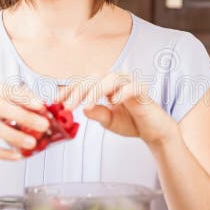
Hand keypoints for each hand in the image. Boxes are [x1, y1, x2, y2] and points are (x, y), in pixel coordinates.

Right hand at [0, 79, 49, 159]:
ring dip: (14, 136)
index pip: (7, 90)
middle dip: (24, 117)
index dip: (25, 98)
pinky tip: (17, 156)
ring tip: (32, 143)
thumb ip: (14, 99)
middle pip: (1, 107)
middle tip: (44, 125)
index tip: (42, 106)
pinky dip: (2, 152)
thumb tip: (42, 107)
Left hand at [59, 72, 178, 146]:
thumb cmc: (130, 122)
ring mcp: (130, 83)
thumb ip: (95, 112)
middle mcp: (117, 80)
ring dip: (95, 91)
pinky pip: (131, 87)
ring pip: (110, 79)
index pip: (85, 81)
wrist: (153, 131)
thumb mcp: (107, 120)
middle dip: (78, 91)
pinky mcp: (142, 91)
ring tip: (85, 106)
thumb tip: (80, 108)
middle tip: (67, 106)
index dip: (70, 89)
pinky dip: (122, 92)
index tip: (56, 101)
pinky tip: (113, 101)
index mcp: (106, 85)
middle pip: (94, 77)